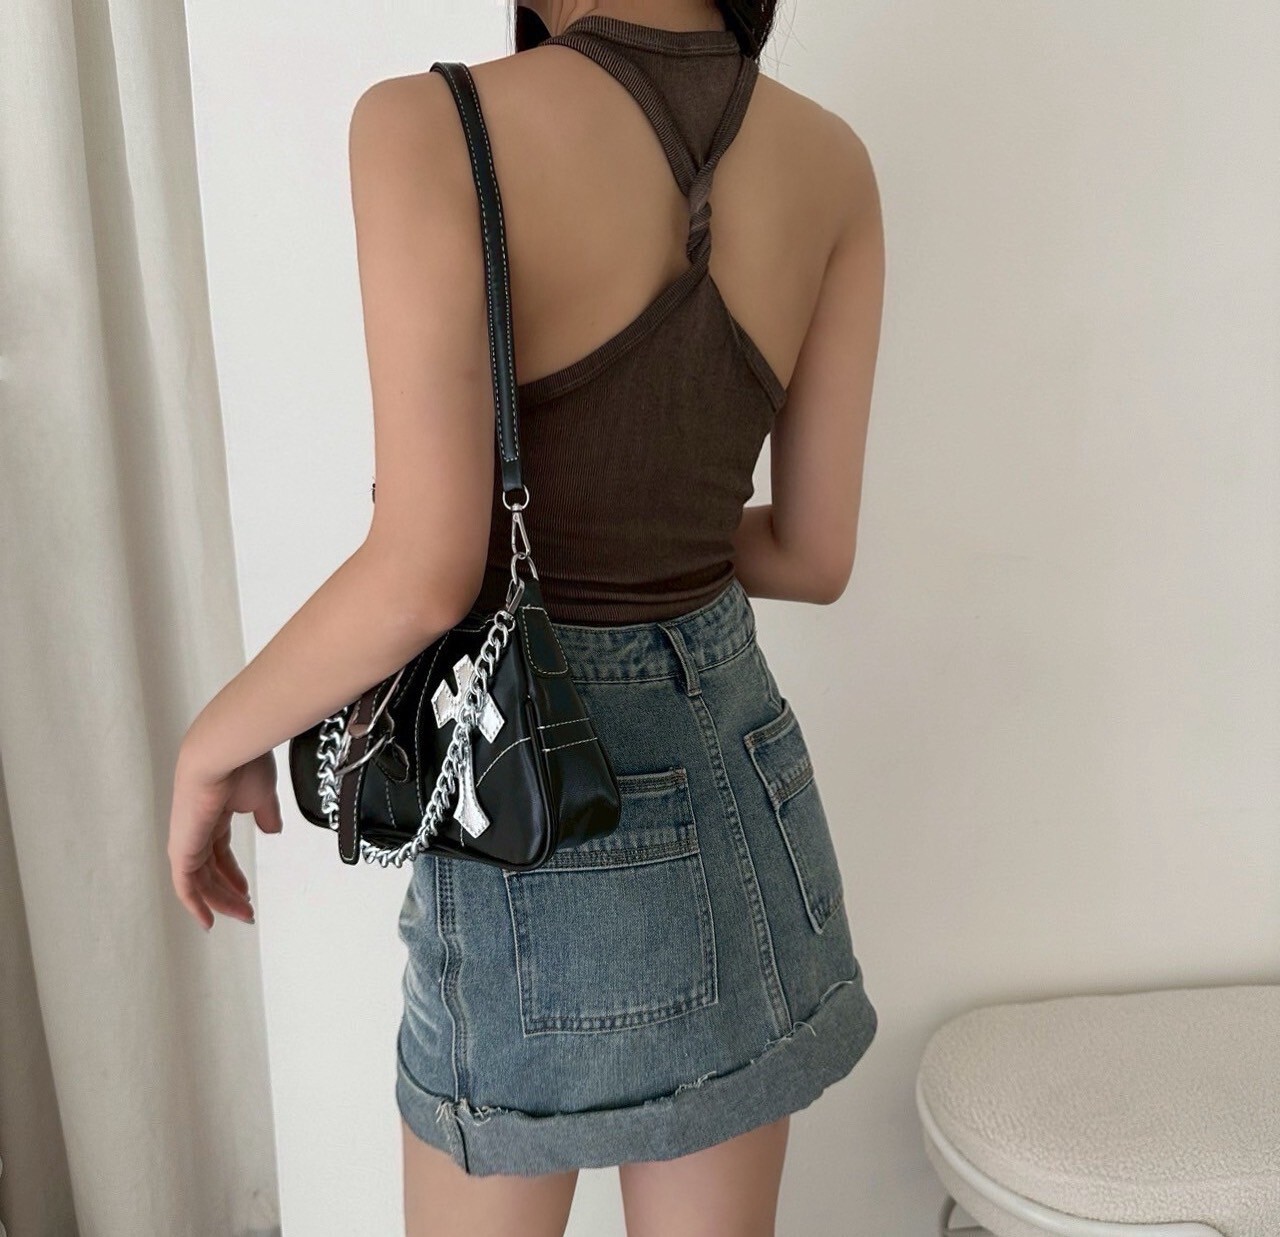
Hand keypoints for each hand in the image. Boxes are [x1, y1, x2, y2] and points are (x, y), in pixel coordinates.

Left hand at [168, 749, 282, 930]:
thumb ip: (266, 815)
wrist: (223, 753)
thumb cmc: (243, 766)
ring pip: (200, 881)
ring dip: (220, 901)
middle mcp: (198, 829)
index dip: (233, 874)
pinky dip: (194, 904)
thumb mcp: (262, 796)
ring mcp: (188, 839)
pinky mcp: (183, 848)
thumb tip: (272, 830)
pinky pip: (185, 884)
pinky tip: (207, 920)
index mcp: (214, 814)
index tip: (246, 891)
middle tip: (247, 910)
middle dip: (228, 892)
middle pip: (210, 870)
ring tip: (242, 914)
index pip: (220, 852)